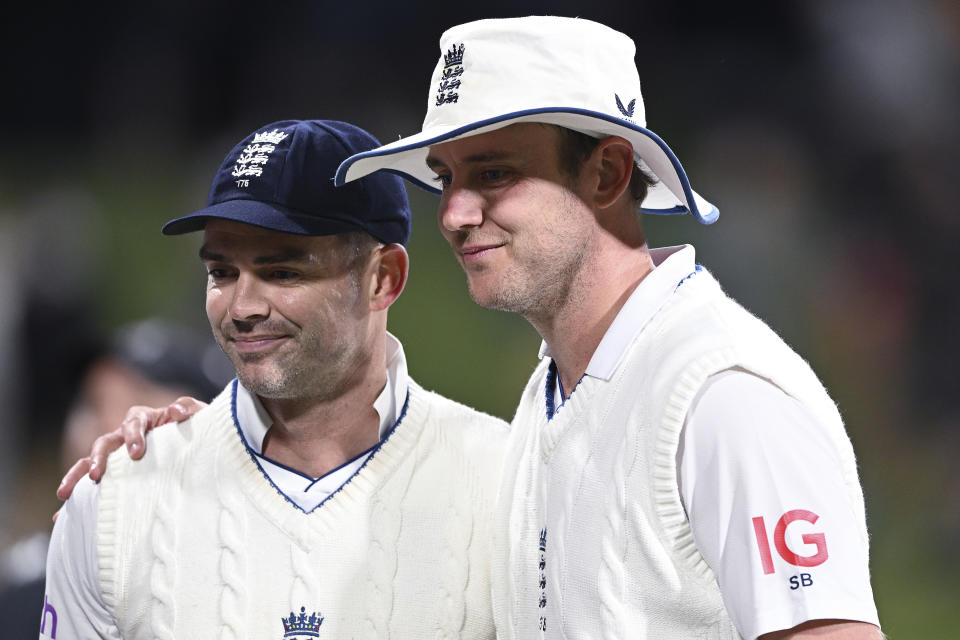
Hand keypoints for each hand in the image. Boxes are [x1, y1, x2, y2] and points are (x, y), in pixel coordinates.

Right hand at [53, 396, 206, 518]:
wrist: (200, 446)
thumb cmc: (198, 430)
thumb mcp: (199, 417)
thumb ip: (189, 409)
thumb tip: (175, 410)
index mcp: (146, 420)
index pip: (134, 422)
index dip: (133, 435)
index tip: (137, 453)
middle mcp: (126, 436)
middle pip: (106, 442)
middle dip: (100, 458)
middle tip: (97, 475)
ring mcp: (118, 456)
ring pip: (90, 462)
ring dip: (77, 476)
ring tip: (65, 494)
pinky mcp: (115, 475)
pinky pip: (90, 484)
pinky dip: (77, 499)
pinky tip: (62, 516)